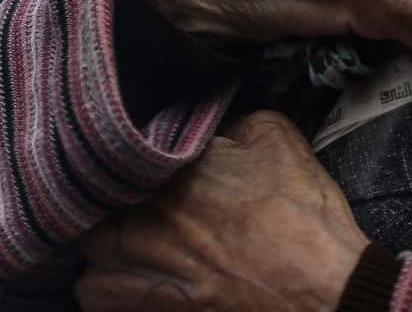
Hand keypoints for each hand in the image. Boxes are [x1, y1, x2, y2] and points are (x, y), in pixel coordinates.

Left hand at [77, 111, 368, 311]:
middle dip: (112, 193)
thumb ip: (229, 120)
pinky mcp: (148, 306)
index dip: (134, 146)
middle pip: (96, 194)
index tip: (147, 152)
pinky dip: (106, 287)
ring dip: (104, 241)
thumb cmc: (303, 217)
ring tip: (130, 239)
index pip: (127, 141)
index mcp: (175, 164)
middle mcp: (148, 211)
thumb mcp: (277, 138)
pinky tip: (131, 278)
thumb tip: (207, 127)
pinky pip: (93, 295)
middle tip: (135, 194)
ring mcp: (143, 264)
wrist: (323, 290)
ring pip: (88, 246)